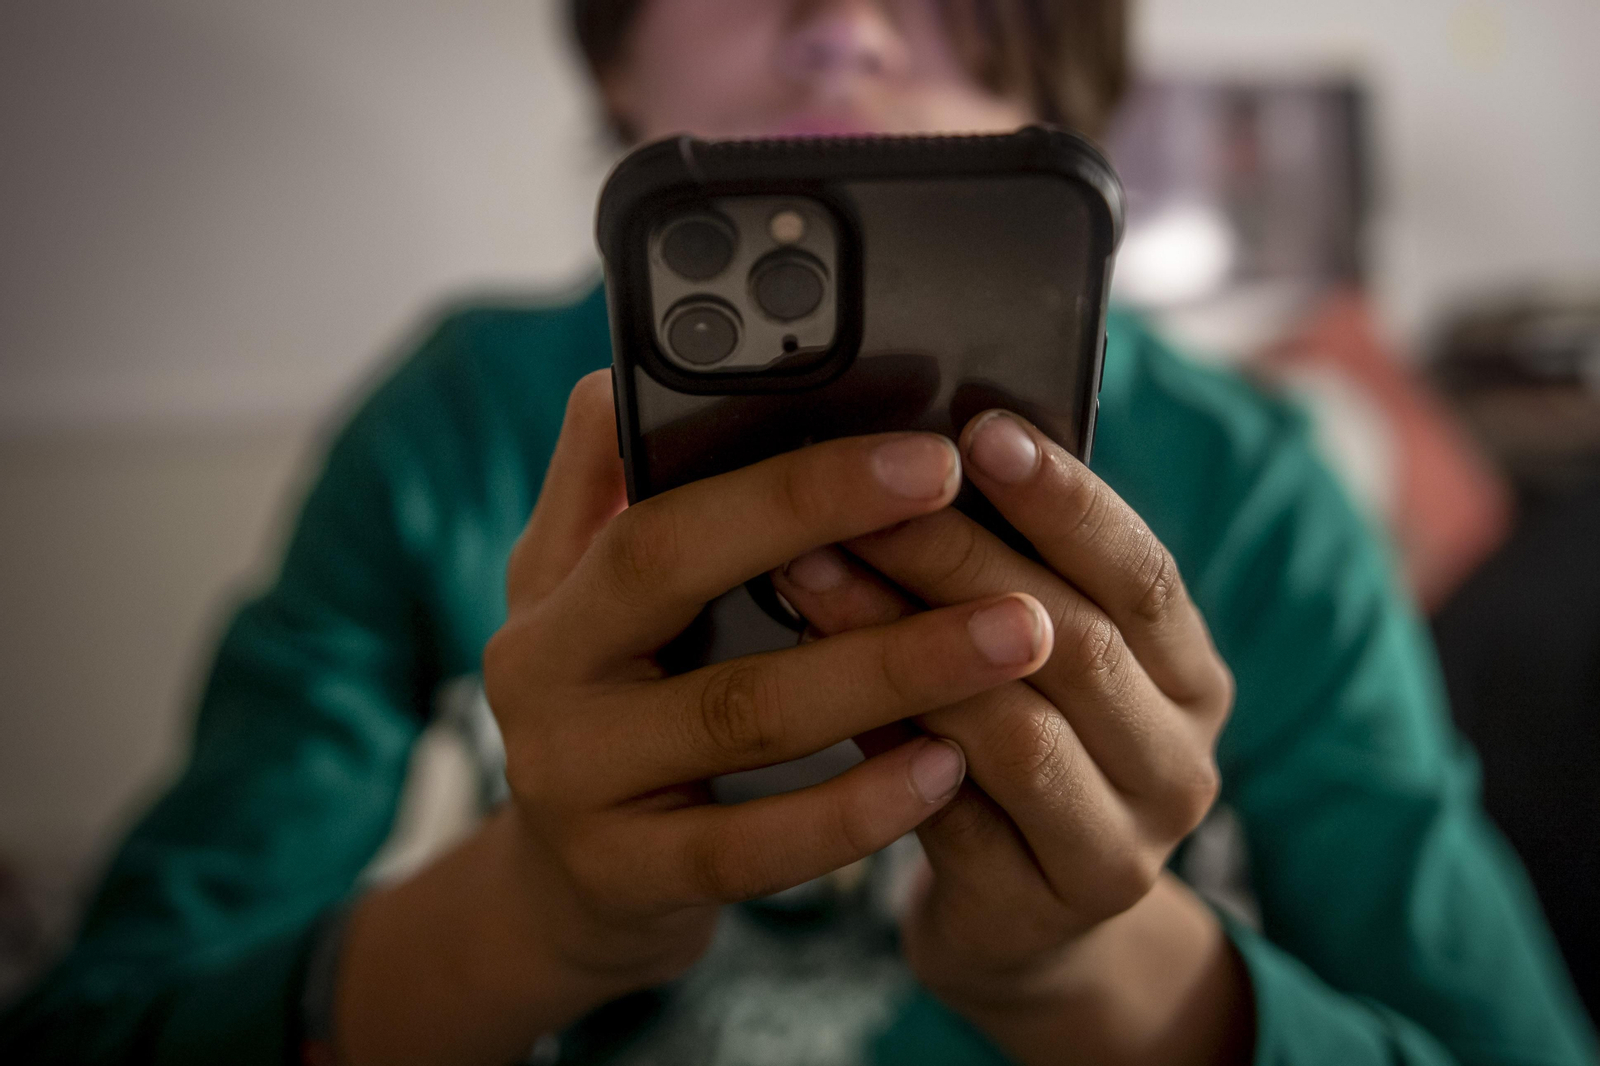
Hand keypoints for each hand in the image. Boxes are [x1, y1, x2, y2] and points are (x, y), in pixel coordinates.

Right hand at [480, 378, 1059, 1022]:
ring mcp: (577, 786)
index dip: (790, 483)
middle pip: (684, 584)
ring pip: (744, 718)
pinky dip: (855, 808)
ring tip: (1014, 637)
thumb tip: (629, 373)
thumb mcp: (580, 592)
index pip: (663, 509)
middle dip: (839, 542)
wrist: (568, 880)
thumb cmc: (611, 701)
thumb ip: (607, 487)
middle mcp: (544, 679)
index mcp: (554, 589)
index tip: (924, 452)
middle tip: (973, 514)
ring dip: (889, 673)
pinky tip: (947, 769)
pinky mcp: (626, 878)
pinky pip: (752, 848)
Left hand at [771, 410, 1245, 1062]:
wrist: (1024, 924)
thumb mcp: (1034, 662)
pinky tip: (815, 688)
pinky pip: (954, 813)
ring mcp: (1122, 846)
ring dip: (904, 645)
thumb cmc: (1015, 753)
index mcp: (1188, 675)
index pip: (1142, 571)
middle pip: (1075, 639)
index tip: (983, 430)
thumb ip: (1005, 579)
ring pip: (1017, 728)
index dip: (1066, 500)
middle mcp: (1179, 761)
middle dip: (955, 556)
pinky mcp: (1043, 908)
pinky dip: (884, 742)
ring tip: (810, 575)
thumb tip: (902, 462)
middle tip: (856, 499)